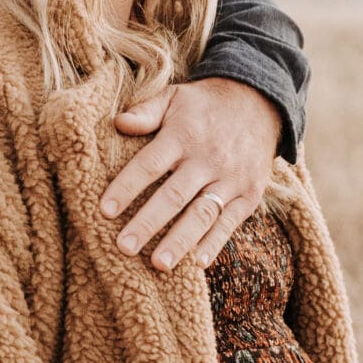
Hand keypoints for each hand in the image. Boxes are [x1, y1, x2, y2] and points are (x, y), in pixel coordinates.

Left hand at [104, 77, 282, 270]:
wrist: (258, 102)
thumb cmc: (203, 106)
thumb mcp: (174, 97)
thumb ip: (146, 112)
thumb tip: (118, 123)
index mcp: (183, 135)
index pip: (150, 164)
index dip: (127, 187)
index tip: (104, 210)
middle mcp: (207, 159)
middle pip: (174, 195)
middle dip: (148, 223)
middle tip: (124, 247)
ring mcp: (231, 179)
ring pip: (202, 213)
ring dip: (180, 240)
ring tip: (158, 264)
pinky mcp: (249, 194)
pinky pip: (230, 222)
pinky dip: (214, 243)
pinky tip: (196, 263)